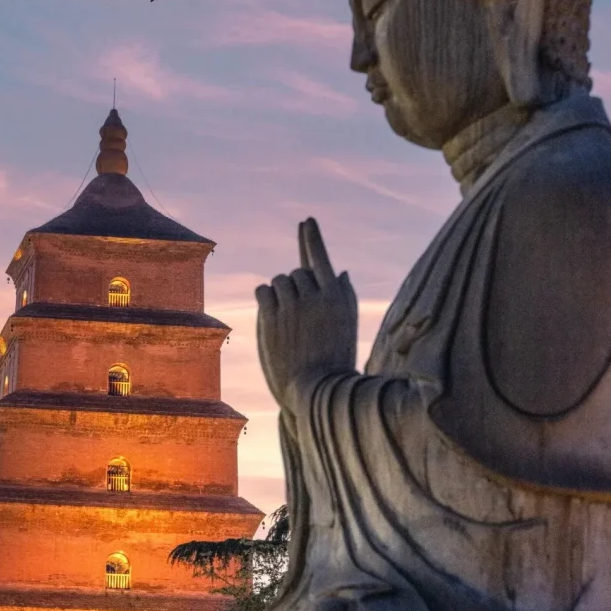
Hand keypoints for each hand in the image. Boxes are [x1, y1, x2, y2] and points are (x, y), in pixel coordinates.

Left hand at [255, 217, 357, 409]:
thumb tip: (341, 271)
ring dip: (279, 293)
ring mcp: (293, 305)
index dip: (312, 238)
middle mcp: (316, 296)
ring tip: (287, 320)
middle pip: (297, 272)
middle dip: (295, 286)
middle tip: (298, 314)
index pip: (321, 258)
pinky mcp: (273, 317)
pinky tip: (272, 315)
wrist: (318, 390)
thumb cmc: (336, 359)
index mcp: (337, 296)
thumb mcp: (347, 326)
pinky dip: (265, 299)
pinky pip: (263, 291)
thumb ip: (344, 296)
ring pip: (279, 280)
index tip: (306, 220)